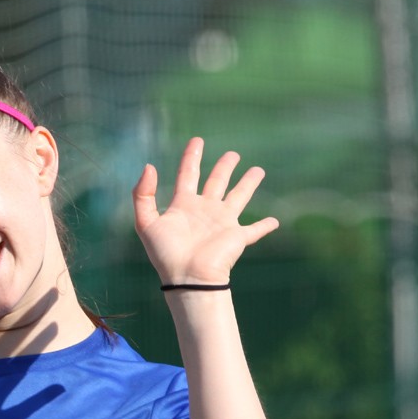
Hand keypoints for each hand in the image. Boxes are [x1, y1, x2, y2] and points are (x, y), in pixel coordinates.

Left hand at [132, 137, 278, 285]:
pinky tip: (275, 222)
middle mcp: (205, 211)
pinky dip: (265, 227)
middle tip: (233, 154)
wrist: (187, 277)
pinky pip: (254, 231)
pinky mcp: (237, 237)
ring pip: (239, 197)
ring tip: (258, 171)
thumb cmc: (166, 253)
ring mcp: (222, 223)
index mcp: (184, 206)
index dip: (192, 157)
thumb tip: (149, 166)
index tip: (197, 140)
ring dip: (248, 184)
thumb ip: (142, 195)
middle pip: (216, 182)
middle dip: (224, 167)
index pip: (188, 174)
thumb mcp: (145, 223)